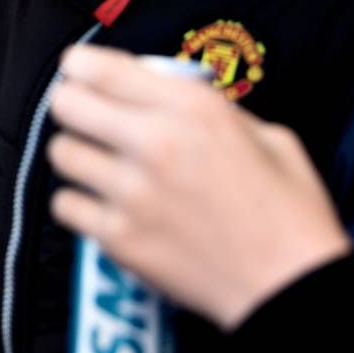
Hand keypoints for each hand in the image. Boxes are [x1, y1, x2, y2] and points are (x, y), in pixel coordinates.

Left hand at [45, 44, 351, 330]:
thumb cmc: (289, 213)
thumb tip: (166, 96)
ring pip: (61, 152)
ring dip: (76, 154)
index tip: (78, 70)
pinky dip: (79, 203)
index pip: (101, 68)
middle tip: (86, 117)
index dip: (79, 65)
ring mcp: (131, 192)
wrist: (292, 288)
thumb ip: (210, 111)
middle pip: (67, 104)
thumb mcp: (267, 135)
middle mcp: (155, 142)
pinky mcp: (118, 237)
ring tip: (98, 164)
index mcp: (193, 109)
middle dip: (72, 105)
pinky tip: (103, 205)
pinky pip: (65, 204)